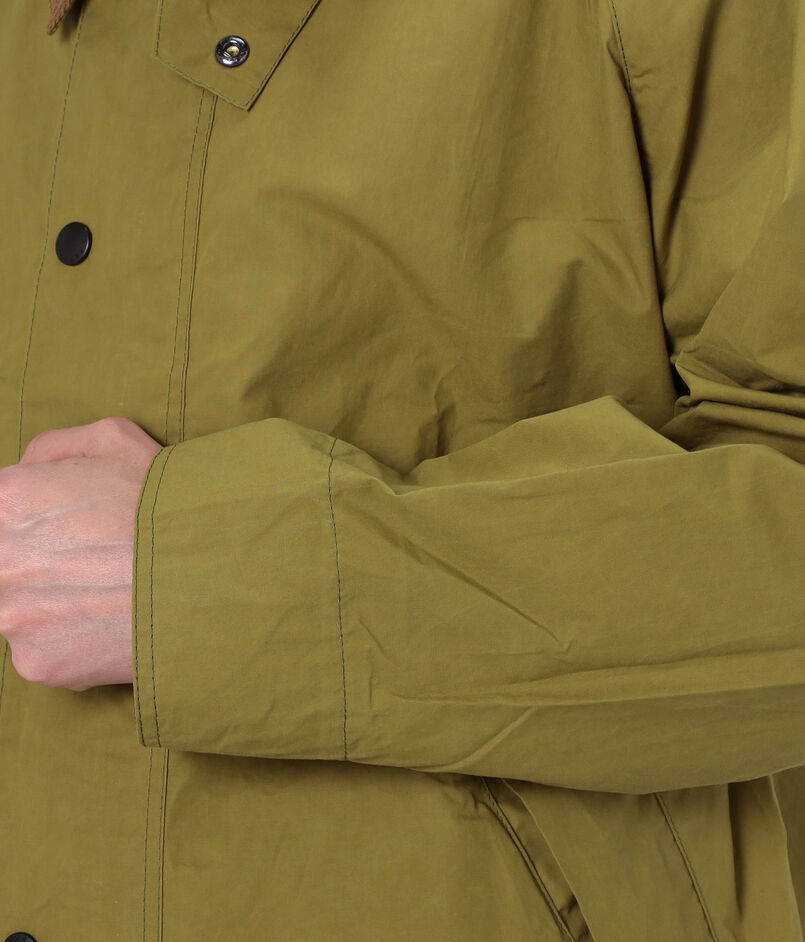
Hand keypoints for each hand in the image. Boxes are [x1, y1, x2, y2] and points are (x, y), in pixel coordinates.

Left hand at [0, 417, 162, 691]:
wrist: (212, 576)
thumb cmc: (164, 502)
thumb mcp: (115, 439)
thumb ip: (50, 448)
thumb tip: (26, 471)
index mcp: (7, 500)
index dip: (31, 520)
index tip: (61, 531)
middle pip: (5, 565)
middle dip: (37, 562)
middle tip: (87, 562)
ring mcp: (13, 616)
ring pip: (17, 609)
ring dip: (50, 604)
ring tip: (105, 593)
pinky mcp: (36, 663)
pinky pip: (41, 651)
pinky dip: (71, 642)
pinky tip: (110, 623)